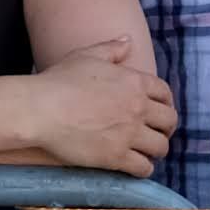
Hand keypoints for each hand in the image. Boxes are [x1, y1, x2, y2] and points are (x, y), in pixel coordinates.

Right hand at [23, 54, 181, 176]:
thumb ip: (111, 49)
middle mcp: (137, 108)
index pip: (165, 93)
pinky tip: (136, 167)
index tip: (160, 111)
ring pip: (160, 147)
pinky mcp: (116, 156)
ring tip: (147, 152)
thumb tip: (127, 40)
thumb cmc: (59, 80)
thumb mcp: (86, 56)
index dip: (166, 103)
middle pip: (169, 122)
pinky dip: (143, 169)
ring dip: (156, 150)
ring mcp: (128, 134)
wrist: (40, 109)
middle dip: (166, 128)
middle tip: (157, 133)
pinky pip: (143, 168)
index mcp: (134, 82)